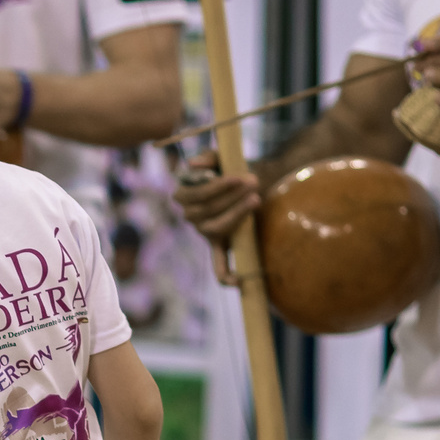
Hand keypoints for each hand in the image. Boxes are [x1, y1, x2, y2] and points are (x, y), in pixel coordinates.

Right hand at [169, 149, 260, 285]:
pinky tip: (238, 281)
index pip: (196, 195)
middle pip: (207, 211)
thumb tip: (192, 165)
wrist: (250, 180)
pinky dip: (225, 275)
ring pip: (216, 228)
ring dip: (236, 214)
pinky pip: (218, 265)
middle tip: (254, 182)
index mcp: (184, 195)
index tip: (240, 177)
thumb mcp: (220, 157)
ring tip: (255, 200)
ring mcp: (204, 232)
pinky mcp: (219, 244)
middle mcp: (190, 216)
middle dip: (232, 197)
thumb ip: (207, 157)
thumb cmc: (231, 167)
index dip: (218, 187)